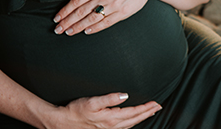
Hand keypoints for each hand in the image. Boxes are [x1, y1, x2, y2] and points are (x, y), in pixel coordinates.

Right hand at [46, 92, 161, 128]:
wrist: (63, 122)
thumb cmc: (76, 111)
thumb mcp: (92, 101)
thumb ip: (110, 98)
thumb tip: (125, 95)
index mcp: (111, 118)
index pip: (133, 112)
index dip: (145, 107)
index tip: (156, 103)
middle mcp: (112, 126)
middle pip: (135, 119)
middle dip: (147, 113)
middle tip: (158, 107)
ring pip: (130, 124)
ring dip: (141, 117)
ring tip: (150, 112)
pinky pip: (124, 127)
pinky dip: (132, 123)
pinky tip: (133, 120)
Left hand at [53, 0, 164, 35]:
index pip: (77, 0)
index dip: (65, 10)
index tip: (57, 17)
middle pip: (81, 12)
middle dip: (67, 21)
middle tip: (57, 29)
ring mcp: (113, 6)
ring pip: (91, 19)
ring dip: (78, 27)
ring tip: (68, 32)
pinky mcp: (122, 12)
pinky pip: (106, 23)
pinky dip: (95, 28)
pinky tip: (87, 32)